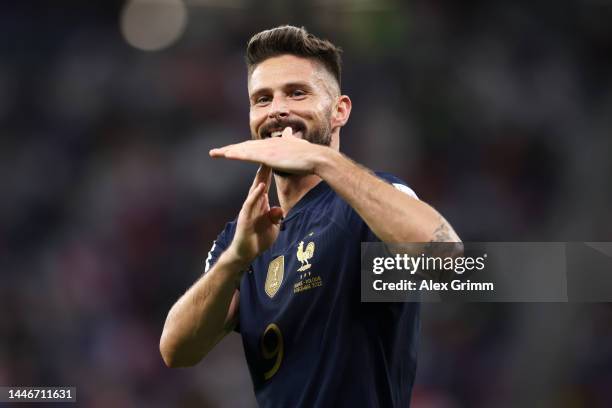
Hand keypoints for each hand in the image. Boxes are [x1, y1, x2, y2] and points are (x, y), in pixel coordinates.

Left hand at [209, 127, 326, 174]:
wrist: (316, 157)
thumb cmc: (308, 154)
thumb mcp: (296, 144)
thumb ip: (291, 137)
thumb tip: (289, 131)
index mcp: (273, 144)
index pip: (252, 146)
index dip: (239, 148)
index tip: (228, 151)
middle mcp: (268, 144)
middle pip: (244, 147)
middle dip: (228, 150)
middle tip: (214, 153)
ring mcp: (268, 150)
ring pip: (243, 150)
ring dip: (228, 152)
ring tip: (215, 154)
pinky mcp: (269, 156)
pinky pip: (249, 155)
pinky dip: (237, 154)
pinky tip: (227, 155)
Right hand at [225, 165, 283, 267]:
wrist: (246, 253)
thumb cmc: (258, 239)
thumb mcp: (272, 226)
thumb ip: (275, 216)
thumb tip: (278, 210)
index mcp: (260, 201)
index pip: (265, 181)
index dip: (272, 168)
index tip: (280, 155)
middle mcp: (253, 201)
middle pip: (260, 179)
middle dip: (266, 165)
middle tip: (272, 150)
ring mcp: (248, 208)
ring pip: (254, 189)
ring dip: (260, 176)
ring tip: (266, 162)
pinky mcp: (245, 217)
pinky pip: (250, 203)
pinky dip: (256, 195)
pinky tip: (261, 186)